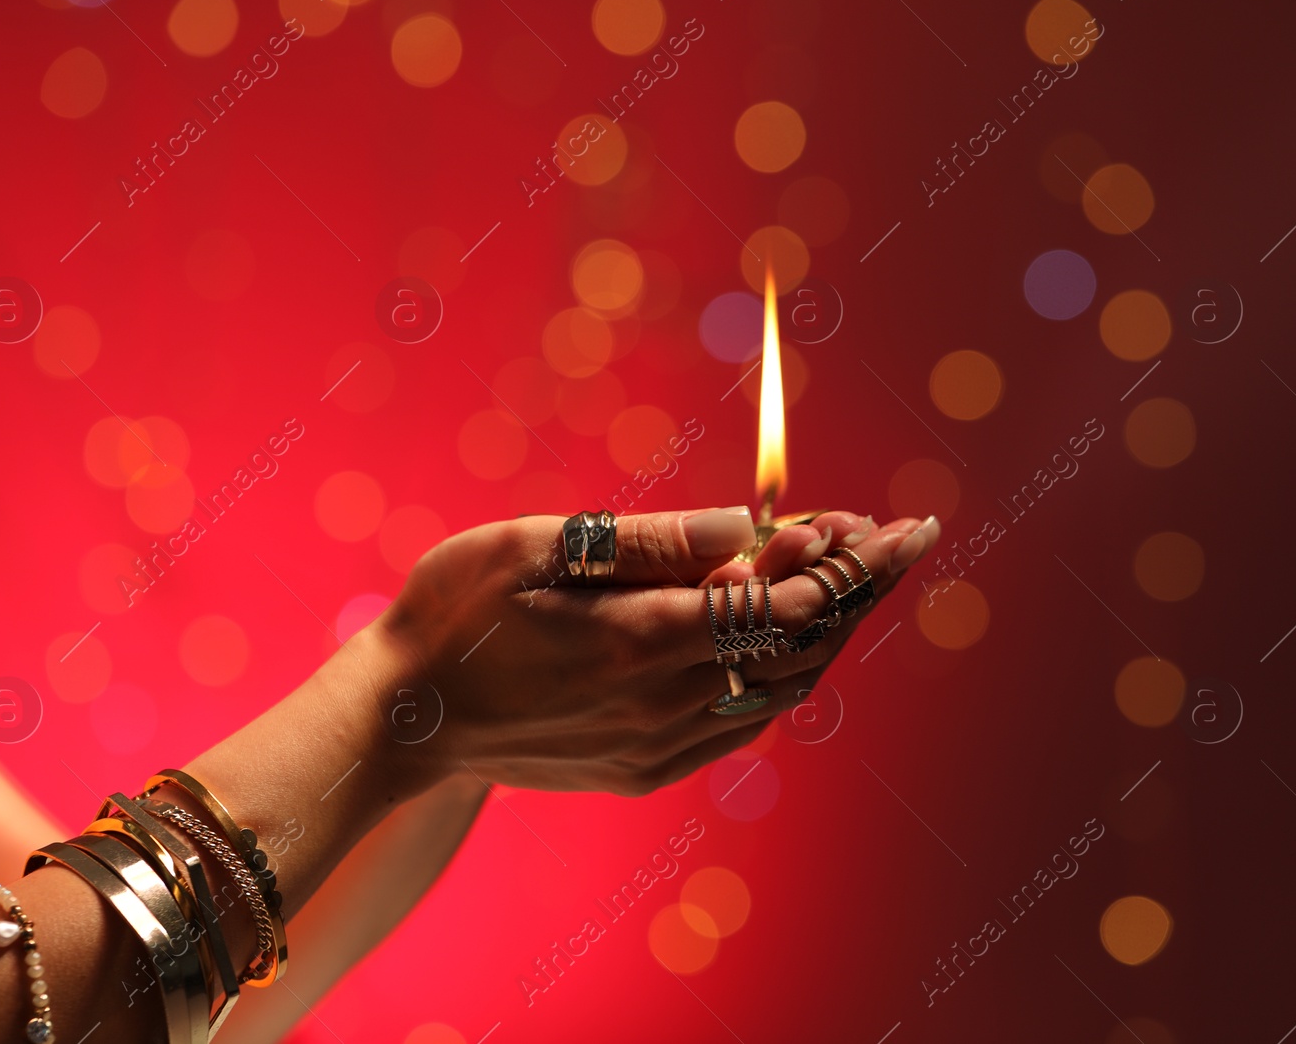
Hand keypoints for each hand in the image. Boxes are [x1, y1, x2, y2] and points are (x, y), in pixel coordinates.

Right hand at [353, 507, 938, 795]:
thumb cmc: (456, 613)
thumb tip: (750, 529)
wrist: (402, 720)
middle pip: (798, 650)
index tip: (893, 526)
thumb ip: (651, 541)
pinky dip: (780, 678)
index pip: (783, 604)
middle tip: (892, 541)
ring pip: (779, 692)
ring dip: (823, 636)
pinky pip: (741, 725)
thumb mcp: (540, 547)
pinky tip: (784, 640)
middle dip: (855, 592)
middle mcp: (663, 704)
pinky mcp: (645, 770)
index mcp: (641, 640)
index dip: (847, 564)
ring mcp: (657, 747)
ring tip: (848, 578)